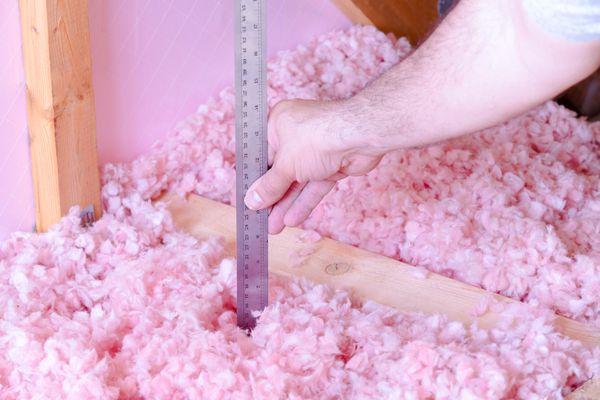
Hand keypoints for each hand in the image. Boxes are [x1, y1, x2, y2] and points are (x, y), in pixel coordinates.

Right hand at [244, 99, 382, 233]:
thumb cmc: (316, 137)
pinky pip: (314, 186)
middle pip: (280, 171)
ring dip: (286, 205)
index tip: (248, 200)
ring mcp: (315, 151)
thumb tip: (251, 201)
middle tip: (260, 220)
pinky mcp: (331, 165)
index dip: (254, 180)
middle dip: (271, 198)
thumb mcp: (285, 165)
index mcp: (278, 124)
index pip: (261, 155)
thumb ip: (269, 186)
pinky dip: (304, 202)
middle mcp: (295, 135)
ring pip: (297, 182)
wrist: (360, 135)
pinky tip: (292, 220)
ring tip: (273, 228)